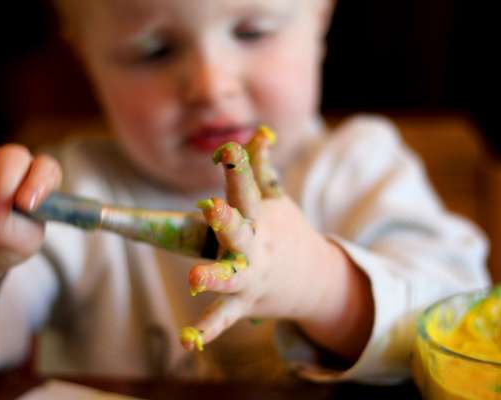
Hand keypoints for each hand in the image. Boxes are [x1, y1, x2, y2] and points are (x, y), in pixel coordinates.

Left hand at [180, 127, 372, 358]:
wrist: (315, 280)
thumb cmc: (286, 232)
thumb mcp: (277, 199)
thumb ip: (262, 168)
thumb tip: (260, 131)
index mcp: (260, 217)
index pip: (248, 187)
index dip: (238, 167)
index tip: (228, 148)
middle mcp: (255, 245)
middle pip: (239, 231)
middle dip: (227, 220)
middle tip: (212, 208)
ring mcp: (250, 276)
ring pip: (230, 277)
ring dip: (214, 276)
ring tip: (195, 277)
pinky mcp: (244, 302)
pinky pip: (223, 317)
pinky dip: (207, 331)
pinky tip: (186, 341)